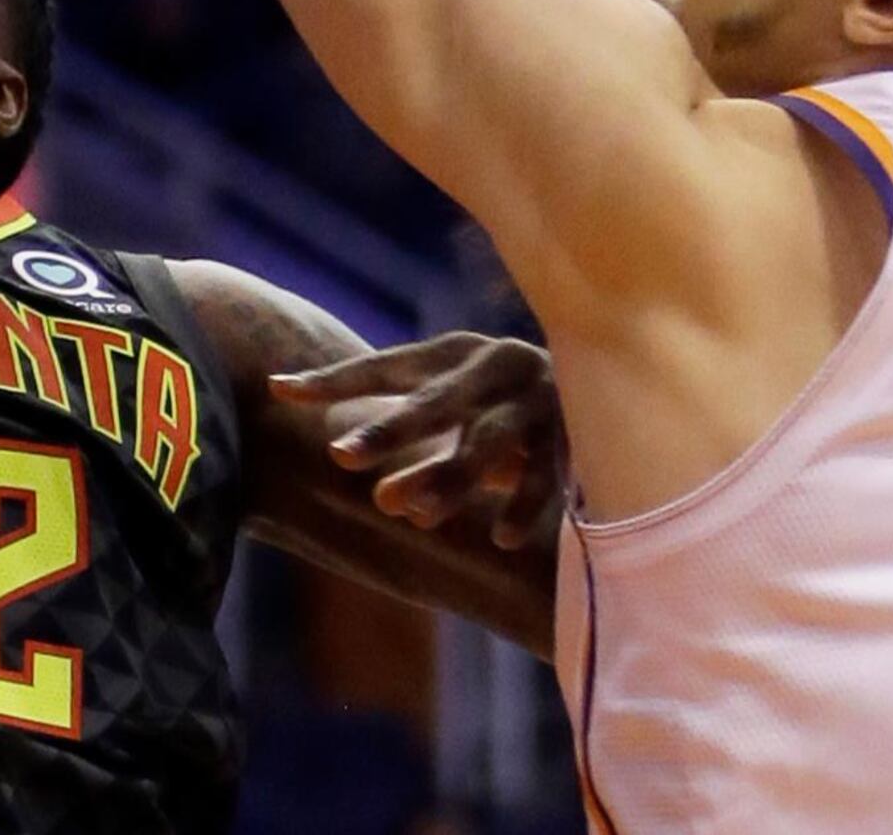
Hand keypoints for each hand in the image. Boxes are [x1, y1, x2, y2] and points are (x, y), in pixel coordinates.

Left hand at [273, 331, 565, 548]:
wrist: (611, 375)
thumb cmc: (497, 398)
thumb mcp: (446, 395)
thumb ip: (386, 410)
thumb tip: (313, 431)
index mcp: (454, 353)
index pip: (386, 366)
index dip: (335, 380)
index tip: (281, 392)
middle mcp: (495, 365)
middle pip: (436, 402)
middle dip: (390, 428)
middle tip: (340, 455)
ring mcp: (538, 398)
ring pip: (488, 442)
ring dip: (450, 478)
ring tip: (411, 513)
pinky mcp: (577, 435)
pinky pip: (548, 476)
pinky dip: (525, 506)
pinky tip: (500, 538)